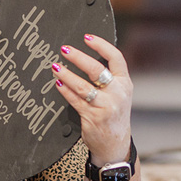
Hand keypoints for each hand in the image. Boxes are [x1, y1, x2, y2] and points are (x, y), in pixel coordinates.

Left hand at [51, 34, 132, 163]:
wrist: (115, 143)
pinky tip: (57, 84)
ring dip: (66, 75)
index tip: (87, 37)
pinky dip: (65, 91)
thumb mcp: (119, 93)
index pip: (116, 58)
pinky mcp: (93, 117)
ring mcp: (106, 106)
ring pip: (83, 86)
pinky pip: (75, 100)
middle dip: (78, 57)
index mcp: (125, 83)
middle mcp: (118, 93)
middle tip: (64, 49)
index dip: (101, 45)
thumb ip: (109, 77)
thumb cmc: (114, 114)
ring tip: (55, 66)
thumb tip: (85, 57)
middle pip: (97, 70)